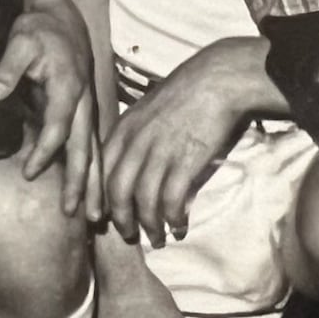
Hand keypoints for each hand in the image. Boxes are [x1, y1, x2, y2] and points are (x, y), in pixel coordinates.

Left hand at [0, 0, 102, 218]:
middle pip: (84, 148)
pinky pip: (94, 145)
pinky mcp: (86, 111)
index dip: (45, 152)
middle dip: (81, 182)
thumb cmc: (39, 29)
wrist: (61, 17)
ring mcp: (88, 107)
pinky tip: (96, 191)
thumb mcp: (20, 41)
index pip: (58, 127)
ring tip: (96, 216)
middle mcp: (84, 101)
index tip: (29, 174)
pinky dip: (96, 170)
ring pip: (95, 151)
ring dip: (95, 183)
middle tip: (76, 214)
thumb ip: (7, 68)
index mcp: (69, 86)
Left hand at [103, 42, 256, 246]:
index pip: (102, 170)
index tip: (103, 216)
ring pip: (143, 201)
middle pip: (117, 191)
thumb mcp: (149, 107)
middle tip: (129, 234)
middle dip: (121, 219)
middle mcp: (137, 142)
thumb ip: (137, 134)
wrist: (217, 79)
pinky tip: (180, 226)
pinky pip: (171, 201)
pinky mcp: (185, 162)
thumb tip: (134, 164)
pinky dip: (173, 219)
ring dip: (149, 226)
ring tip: (157, 238)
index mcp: (125, 128)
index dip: (101, 197)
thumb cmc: (187, 92)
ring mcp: (160, 152)